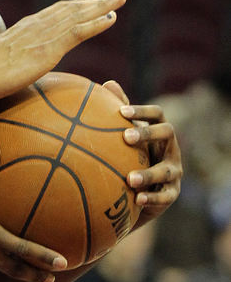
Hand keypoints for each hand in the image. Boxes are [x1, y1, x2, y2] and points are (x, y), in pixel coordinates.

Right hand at [0, 0, 126, 102]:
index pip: (56, 12)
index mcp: (25, 28)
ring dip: (102, 6)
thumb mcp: (1, 61)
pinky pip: (78, 31)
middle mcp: (36, 25)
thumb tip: (16, 68)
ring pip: (78, 15)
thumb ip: (14, 59)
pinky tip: (111, 18)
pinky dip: (97, 23)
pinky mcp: (48, 48)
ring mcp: (43, 35)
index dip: (77, 7)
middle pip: (71, 8)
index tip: (93, 3)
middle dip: (95, 1)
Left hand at [115, 95, 181, 226]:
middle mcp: (171, 148)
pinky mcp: (172, 193)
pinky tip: (137, 198)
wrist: (137, 189)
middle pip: (168, 134)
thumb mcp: (124, 134)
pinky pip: (165, 196)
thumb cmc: (129, 154)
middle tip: (125, 137)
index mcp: (159, 131)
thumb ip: (119, 112)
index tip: (121, 112)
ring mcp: (174, 171)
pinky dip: (152, 198)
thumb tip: (107, 83)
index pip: (158, 114)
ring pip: (166, 170)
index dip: (143, 111)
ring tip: (129, 179)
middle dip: (148, 133)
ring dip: (148, 174)